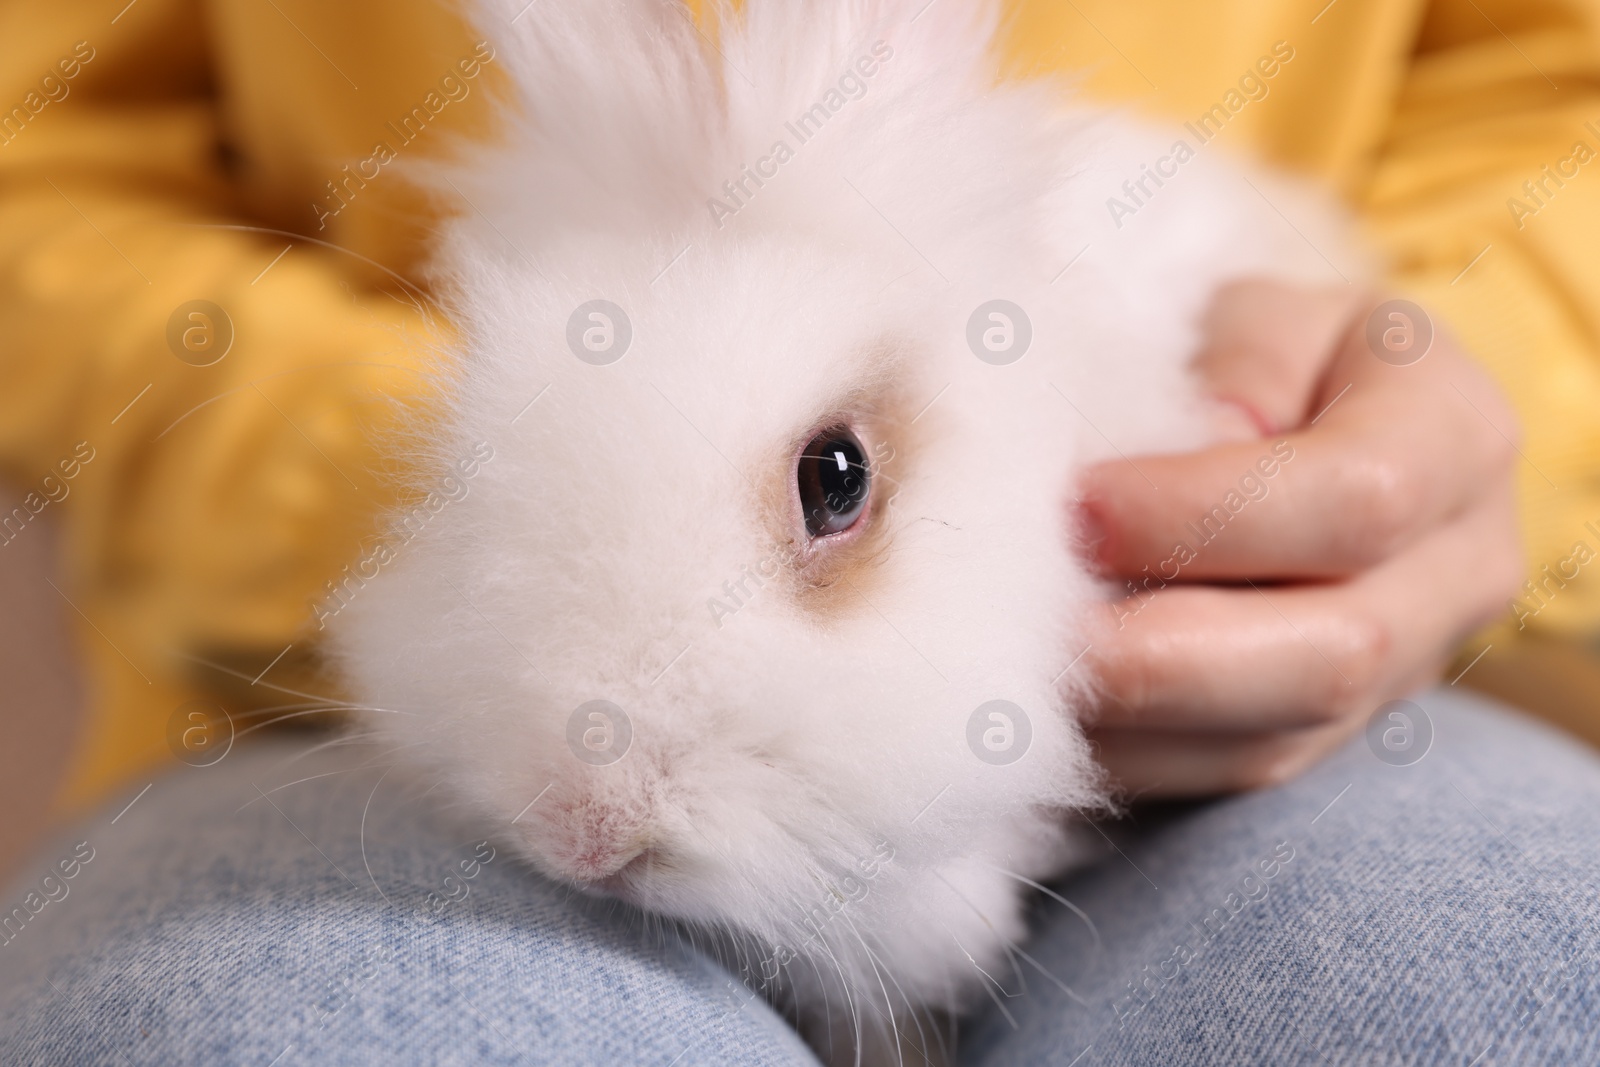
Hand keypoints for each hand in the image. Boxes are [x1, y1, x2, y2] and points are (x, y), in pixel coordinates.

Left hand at [1074, 279, 1522, 797]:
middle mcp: (1456, 573)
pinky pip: (1226, 773)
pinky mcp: (1326, 735)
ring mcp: (1402, 675)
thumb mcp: (1254, 318)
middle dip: (1162, 652)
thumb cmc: (1265, 357)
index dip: (1205, 515)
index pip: (1354, 500)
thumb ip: (1228, 375)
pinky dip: (1125, 752)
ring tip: (1020, 672)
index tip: (1077, 506)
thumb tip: (1171, 469)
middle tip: (1031, 624)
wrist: (1312, 425)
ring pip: (1273, 741)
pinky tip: (1047, 711)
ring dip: (1129, 720)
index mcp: (1456, 436)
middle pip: (1332, 656)